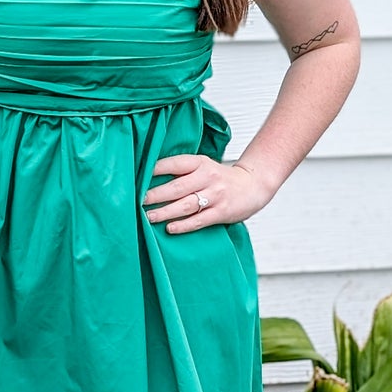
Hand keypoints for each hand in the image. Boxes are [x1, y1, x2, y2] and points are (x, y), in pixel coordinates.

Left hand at [142, 154, 272, 231]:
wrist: (253, 186)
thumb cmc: (221, 179)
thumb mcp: (203, 167)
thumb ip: (182, 171)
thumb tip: (149, 179)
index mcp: (200, 163)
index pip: (174, 164)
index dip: (155, 170)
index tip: (138, 177)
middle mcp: (208, 177)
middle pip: (177, 187)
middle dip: (156, 194)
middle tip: (139, 201)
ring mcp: (216, 195)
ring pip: (186, 205)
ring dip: (165, 212)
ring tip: (149, 217)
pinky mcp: (222, 212)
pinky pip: (199, 220)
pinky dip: (183, 225)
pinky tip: (170, 228)